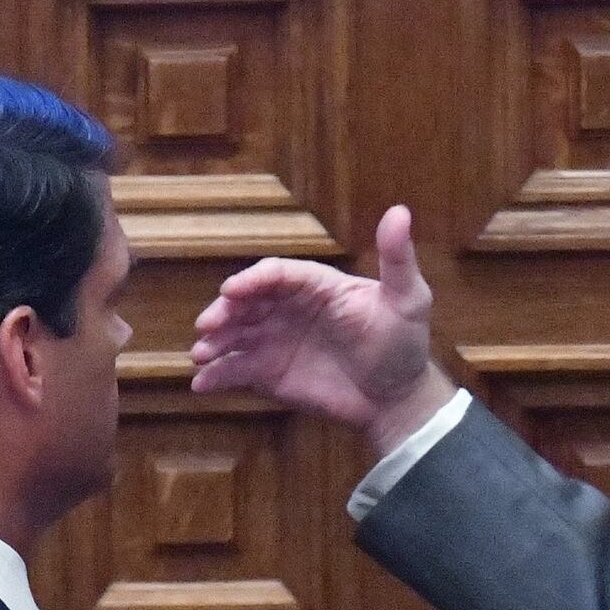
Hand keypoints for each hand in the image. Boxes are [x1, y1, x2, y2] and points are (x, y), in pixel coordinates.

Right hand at [188, 204, 456, 450]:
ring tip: (200, 355)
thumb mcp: (408, 298)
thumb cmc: (403, 343)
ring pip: (236, 335)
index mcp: (316, 285)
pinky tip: (201, 383)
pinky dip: (217, 375)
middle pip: (248, 302)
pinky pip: (237, 370)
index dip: (253, 280)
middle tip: (208, 326)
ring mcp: (277, 341)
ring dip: (215, 342)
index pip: (277, 274)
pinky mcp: (270, 374)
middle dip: (224, 312)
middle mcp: (289, 309)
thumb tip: (400, 211)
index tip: (231, 291)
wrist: (398, 399)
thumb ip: (397, 258)